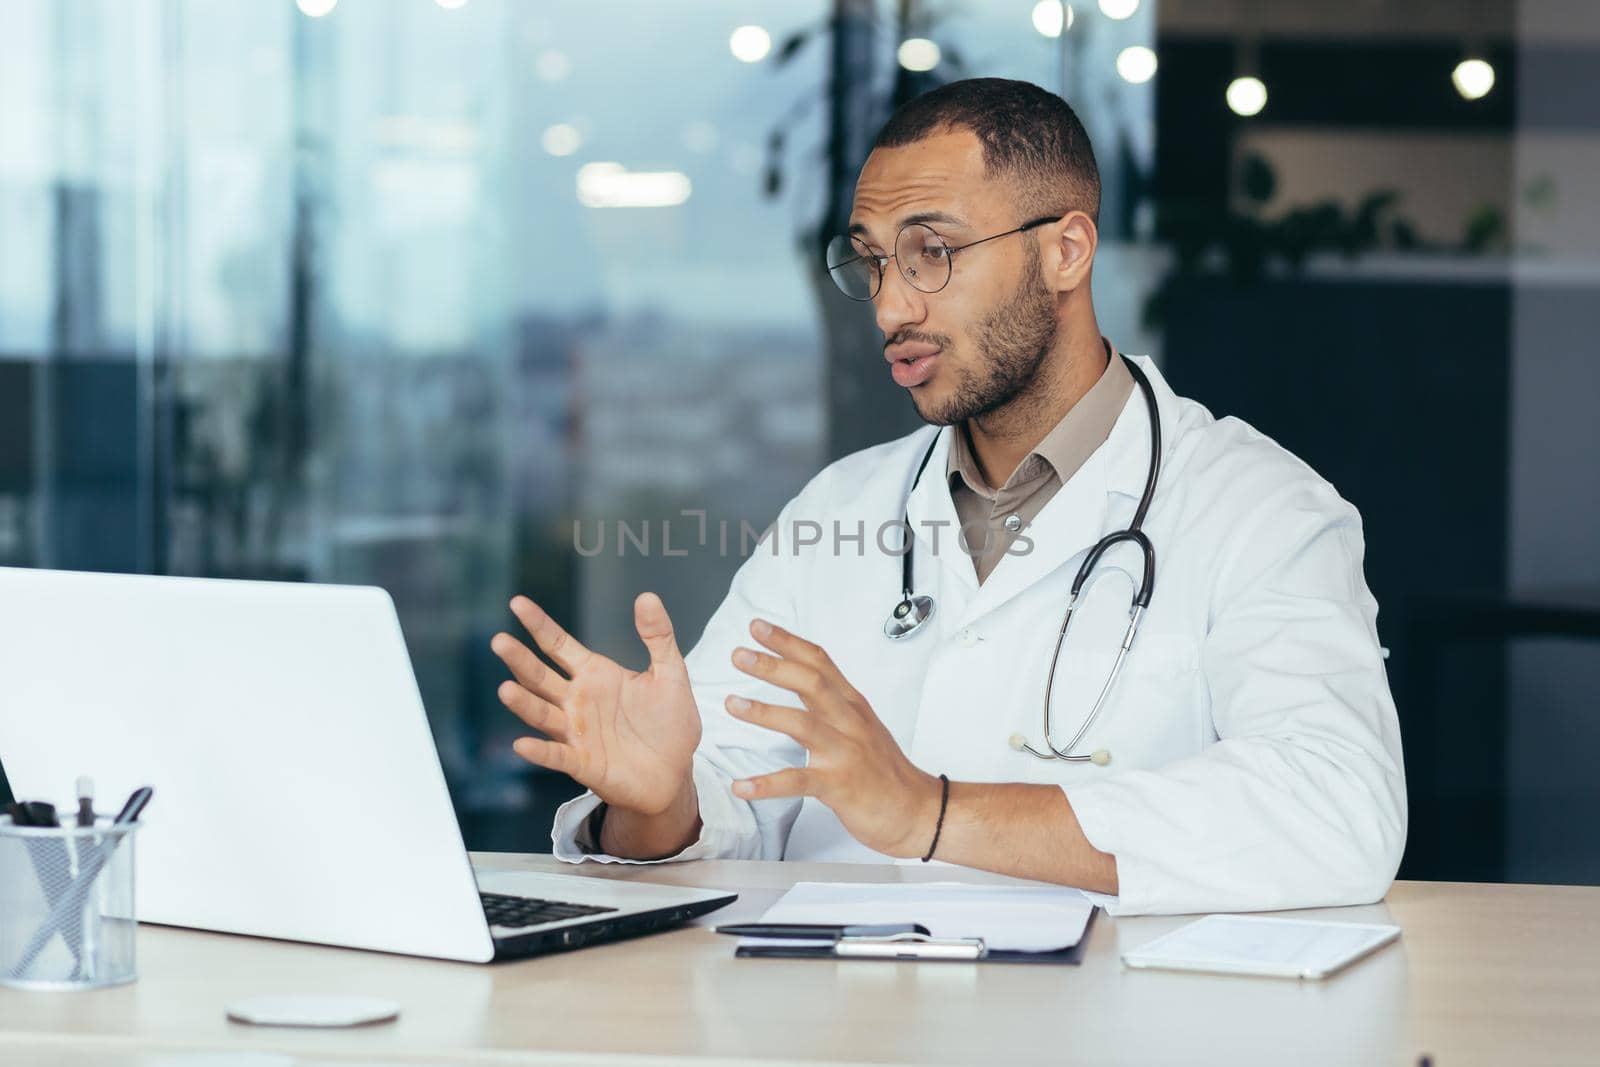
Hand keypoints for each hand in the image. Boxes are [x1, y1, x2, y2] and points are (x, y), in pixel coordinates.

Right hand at [491, 593, 699, 816]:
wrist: (676, 772)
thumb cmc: (669, 724)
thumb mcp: (671, 674)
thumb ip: (658, 637)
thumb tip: (647, 596)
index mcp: (595, 675)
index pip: (558, 645)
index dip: (539, 624)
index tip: (517, 603)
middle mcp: (577, 701)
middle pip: (540, 677)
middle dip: (520, 660)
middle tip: (499, 641)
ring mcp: (576, 733)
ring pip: (542, 714)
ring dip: (523, 703)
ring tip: (505, 689)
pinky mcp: (582, 764)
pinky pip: (557, 756)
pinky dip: (540, 751)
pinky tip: (522, 744)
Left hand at [724, 619, 940, 858]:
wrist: (916, 810)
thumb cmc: (885, 770)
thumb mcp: (863, 725)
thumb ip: (834, 702)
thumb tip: (802, 678)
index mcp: (852, 705)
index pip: (820, 663)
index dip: (788, 642)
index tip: (758, 627)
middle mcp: (850, 723)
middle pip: (811, 683)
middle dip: (773, 666)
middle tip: (738, 654)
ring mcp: (845, 753)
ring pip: (803, 725)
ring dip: (765, 712)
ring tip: (733, 703)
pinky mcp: (839, 786)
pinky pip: (798, 782)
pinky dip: (766, 784)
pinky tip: (740, 786)